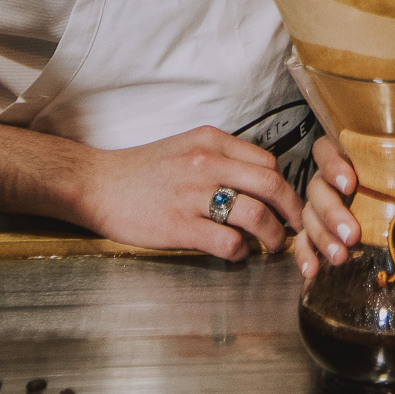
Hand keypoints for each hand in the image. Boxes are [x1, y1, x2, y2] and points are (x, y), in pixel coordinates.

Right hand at [83, 125, 304, 259]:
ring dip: (273, 235)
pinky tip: (236, 252)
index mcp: (211, 141)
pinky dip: (240, 252)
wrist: (97, 184)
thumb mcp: (186, 147)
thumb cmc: (142, 170)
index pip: (268, 162)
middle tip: (297, 227)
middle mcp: (206, 163)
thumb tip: (259, 179)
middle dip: (293, 211)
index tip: (288, 203)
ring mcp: (193, 195)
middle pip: (272, 186)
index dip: (284, 186)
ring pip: (256, 215)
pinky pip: (227, 242)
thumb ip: (222, 157)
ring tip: (273, 245)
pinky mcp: (180, 226)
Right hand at [293, 136, 394, 279]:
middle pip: (316, 186)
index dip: (334, 164)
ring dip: (322, 236)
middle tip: (352, 233)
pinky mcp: (321, 229)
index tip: (351, 183)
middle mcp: (332, 177)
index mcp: (352, 153)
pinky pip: (304, 240)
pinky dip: (305, 254)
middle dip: (331, 211)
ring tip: (341, 256)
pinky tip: (313, 271)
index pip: (328, 148)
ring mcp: (324, 204)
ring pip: (309, 214)